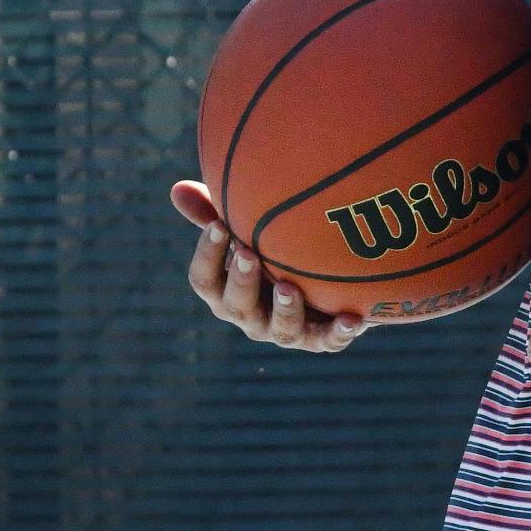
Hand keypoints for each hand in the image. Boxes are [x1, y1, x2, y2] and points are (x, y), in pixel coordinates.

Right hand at [169, 179, 366, 353]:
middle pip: (236, 307)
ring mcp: (286, 332)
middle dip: (241, 281)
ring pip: (281, 330)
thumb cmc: (273, 252)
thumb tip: (177, 188)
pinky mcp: (321, 340)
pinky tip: (353, 319)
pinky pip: (330, 341)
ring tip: (289, 288)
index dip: (207, 255)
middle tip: (248, 253)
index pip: (204, 281)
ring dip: (284, 310)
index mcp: (226, 293)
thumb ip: (216, 213)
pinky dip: (340, 332)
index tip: (218, 224)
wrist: (325, 283)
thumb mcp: (247, 233)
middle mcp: (251, 318)